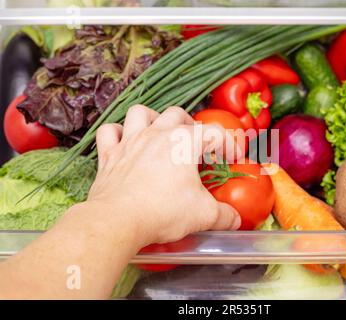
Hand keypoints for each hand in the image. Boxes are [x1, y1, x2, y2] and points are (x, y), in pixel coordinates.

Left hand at [87, 105, 240, 247]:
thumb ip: (224, 215)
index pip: (214, 133)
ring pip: (140, 112)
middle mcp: (156, 134)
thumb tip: (235, 219)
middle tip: (197, 144)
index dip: (228, 144)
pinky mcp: (109, 155)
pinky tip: (125, 141)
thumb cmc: (163, 212)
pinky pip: (109, 131)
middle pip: (177, 114)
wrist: (119, 220)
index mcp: (183, 142)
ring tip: (160, 132)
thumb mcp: (203, 215)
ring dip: (152, 118)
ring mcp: (130, 142)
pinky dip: (118, 132)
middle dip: (191, 125)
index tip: (232, 159)